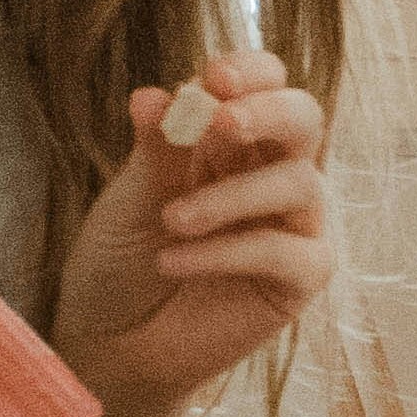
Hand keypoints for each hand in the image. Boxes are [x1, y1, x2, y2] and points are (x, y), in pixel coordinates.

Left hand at [49, 44, 334, 416]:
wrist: (110, 344)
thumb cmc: (120, 264)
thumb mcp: (129, 197)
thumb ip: (155, 149)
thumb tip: (156, 94)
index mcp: (231, 142)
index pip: (266, 84)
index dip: (250, 72)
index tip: (212, 77)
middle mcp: (269, 174)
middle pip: (305, 119)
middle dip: (267, 111)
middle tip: (219, 120)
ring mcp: (291, 227)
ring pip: (301, 183)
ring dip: (231, 196)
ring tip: (171, 222)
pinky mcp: (298, 280)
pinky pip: (287, 252)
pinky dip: (229, 251)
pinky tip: (175, 261)